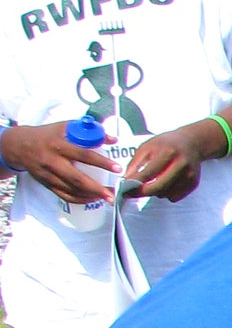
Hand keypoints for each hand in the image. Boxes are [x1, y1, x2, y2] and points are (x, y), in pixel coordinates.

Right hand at [0, 120, 121, 203]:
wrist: (18, 145)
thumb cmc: (46, 136)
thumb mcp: (65, 128)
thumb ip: (89, 133)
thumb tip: (113, 139)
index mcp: (58, 145)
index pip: (83, 155)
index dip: (101, 162)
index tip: (117, 168)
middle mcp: (52, 162)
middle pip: (77, 178)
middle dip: (97, 188)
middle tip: (113, 194)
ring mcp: (49, 175)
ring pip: (71, 190)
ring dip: (91, 196)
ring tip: (108, 197)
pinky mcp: (46, 184)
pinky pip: (65, 196)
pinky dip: (80, 200)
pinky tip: (92, 199)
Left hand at [123, 124, 214, 201]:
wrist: (191, 143)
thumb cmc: (166, 144)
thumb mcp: (147, 147)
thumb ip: (136, 163)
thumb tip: (126, 180)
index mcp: (168, 152)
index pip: (148, 173)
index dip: (134, 183)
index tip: (124, 189)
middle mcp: (181, 164)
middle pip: (158, 187)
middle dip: (142, 193)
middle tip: (133, 193)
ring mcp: (189, 175)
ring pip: (165, 194)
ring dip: (155, 192)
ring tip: (153, 181)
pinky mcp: (193, 183)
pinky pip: (174, 197)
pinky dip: (166, 194)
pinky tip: (165, 183)